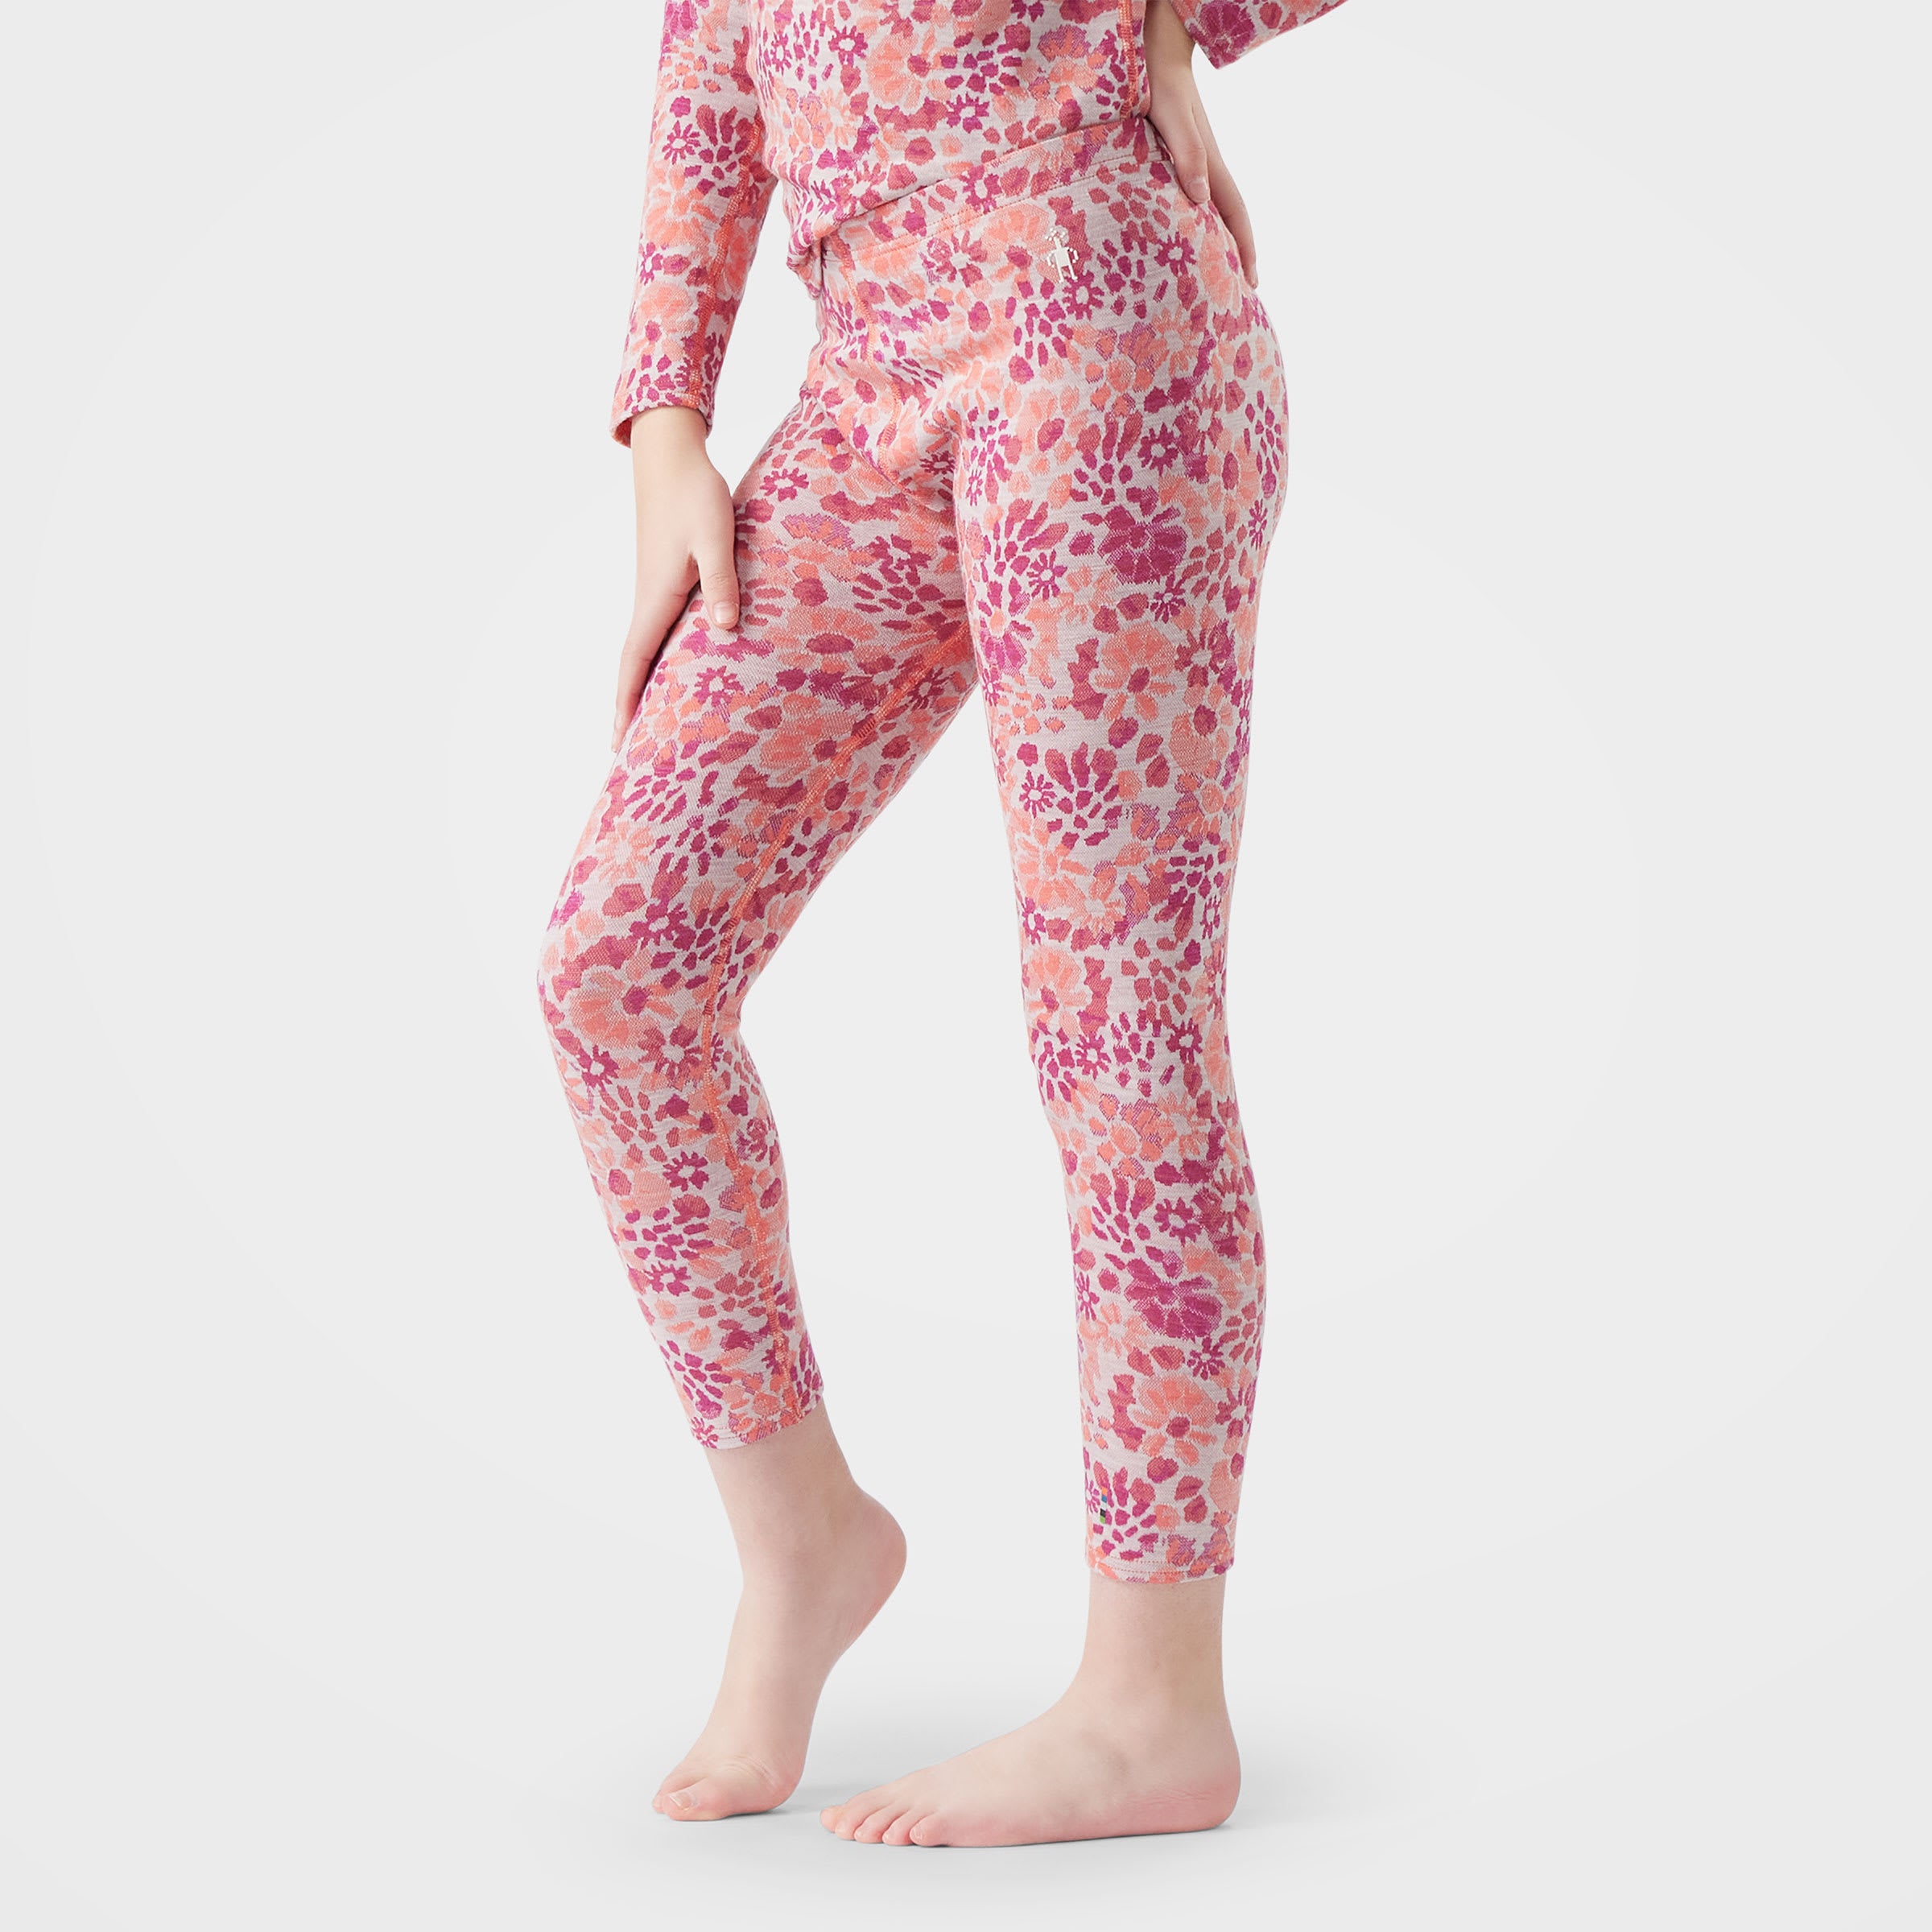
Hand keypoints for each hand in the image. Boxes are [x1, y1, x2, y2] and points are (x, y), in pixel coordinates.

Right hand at [612, 406, 740, 750]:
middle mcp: (649, 601)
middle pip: (635, 668)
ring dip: (643, 688)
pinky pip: (660, 633)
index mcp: (655, 599)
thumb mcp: (714, 538)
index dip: (626, 706)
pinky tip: (674, 673)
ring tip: (648, 726)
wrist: (672, 456)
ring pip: (646, 652)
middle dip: (629, 710)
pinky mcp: (667, 580)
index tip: (618, 744)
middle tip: (626, 753)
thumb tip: (725, 629)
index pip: (634, 665)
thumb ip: (720, 583)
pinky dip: (659, 661)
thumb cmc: (695, 495)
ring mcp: (656, 592)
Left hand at [1143, 0, 1257, 287]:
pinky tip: (1189, 231)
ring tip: (1218, 271)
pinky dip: (1198, 221)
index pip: (1235, 214)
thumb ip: (1186, 156)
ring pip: (1214, 209)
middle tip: (1241, 289)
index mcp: (1210, 164)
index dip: (1245, 248)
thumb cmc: (1160, 83)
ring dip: (1219, 240)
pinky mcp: (1180, 156)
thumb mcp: (1171, 119)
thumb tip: (1200, 200)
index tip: (1252, 281)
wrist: (1156, 50)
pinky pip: (1194, 197)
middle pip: (1230, 217)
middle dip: (1239, 253)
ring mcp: (1195, 161)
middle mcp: (1207, 166)